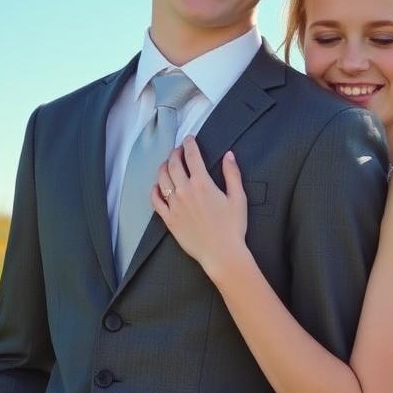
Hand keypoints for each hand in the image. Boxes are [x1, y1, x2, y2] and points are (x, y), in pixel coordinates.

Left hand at [151, 137, 248, 281]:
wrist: (222, 254)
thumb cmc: (233, 227)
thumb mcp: (238, 198)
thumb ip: (232, 174)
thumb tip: (229, 155)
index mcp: (202, 184)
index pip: (192, 156)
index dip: (189, 144)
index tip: (189, 139)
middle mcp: (185, 192)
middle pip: (174, 165)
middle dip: (175, 153)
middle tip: (178, 150)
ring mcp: (174, 206)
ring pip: (162, 179)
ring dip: (163, 168)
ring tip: (167, 164)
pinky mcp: (169, 219)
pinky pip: (155, 201)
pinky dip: (154, 190)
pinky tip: (157, 186)